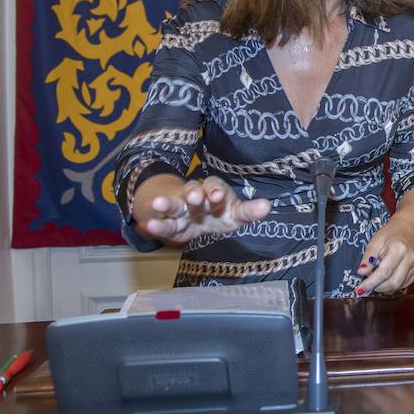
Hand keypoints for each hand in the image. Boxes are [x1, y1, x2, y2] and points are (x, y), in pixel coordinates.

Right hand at [133, 175, 270, 245]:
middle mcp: (197, 197)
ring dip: (167, 203)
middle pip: (195, 191)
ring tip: (159, 204)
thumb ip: (248, 212)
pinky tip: (147, 225)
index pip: (218, 187)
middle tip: (196, 198)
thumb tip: (267, 206)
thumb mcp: (234, 215)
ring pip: (174, 203)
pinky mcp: (169, 221)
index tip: (217, 196)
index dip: (217, 191)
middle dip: (195, 193)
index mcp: (216, 194)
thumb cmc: (219, 214)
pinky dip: (155, 223)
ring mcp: (180, 208)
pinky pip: (162, 221)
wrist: (193, 218)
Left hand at [357, 213, 413, 295]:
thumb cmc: (390, 234)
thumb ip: (367, 257)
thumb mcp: (375, 241)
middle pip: (393, 282)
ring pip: (398, 286)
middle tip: (368, 283)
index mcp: (399, 249)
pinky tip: (387, 277)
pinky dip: (392, 285)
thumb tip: (361, 272)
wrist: (407, 229)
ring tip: (378, 277)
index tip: (360, 289)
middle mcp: (410, 258)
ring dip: (384, 287)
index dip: (371, 283)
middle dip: (377, 287)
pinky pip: (403, 285)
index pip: (384, 272)